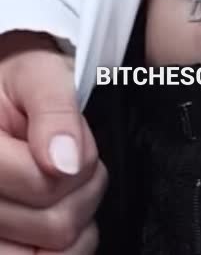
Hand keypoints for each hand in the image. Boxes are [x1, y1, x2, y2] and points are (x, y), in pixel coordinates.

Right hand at [0, 31, 105, 253]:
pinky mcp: (3, 246)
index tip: (73, 138)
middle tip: (69, 160)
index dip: (81, 159)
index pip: (46, 183)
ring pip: (53, 253)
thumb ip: (55, 111)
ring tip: (59, 187)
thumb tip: (66, 161)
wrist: (5, 102)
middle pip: (55, 225)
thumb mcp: (40, 73)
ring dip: (74, 221)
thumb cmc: (20, 86)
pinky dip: (64, 249)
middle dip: (82, 191)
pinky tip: (56, 219)